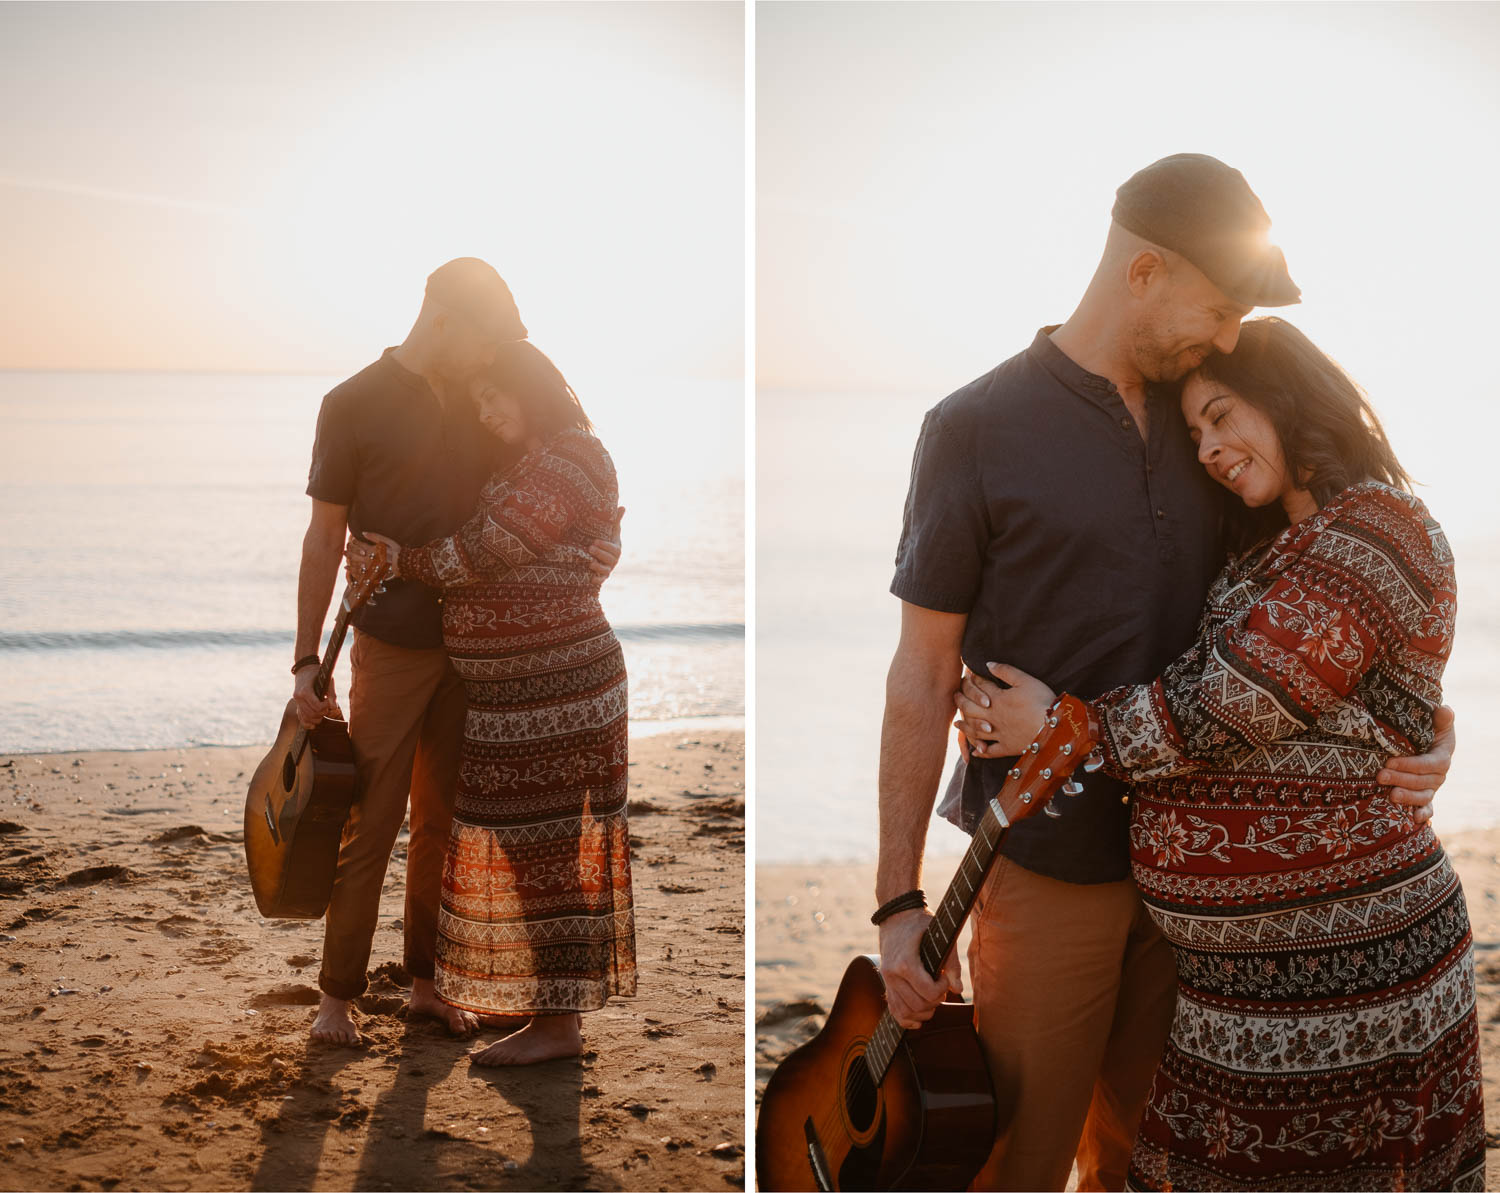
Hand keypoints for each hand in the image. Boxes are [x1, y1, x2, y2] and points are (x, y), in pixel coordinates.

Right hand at [291, 665, 340, 728]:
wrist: (305, 669)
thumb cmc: (318, 673)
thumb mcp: (328, 679)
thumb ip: (332, 693)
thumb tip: (333, 708)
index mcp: (305, 691)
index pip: (317, 706)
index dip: (325, 707)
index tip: (329, 702)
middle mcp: (298, 697)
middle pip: (312, 713)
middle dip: (322, 713)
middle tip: (327, 708)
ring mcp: (296, 702)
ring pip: (306, 717)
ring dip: (316, 719)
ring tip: (323, 714)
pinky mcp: (297, 705)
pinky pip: (300, 718)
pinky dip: (307, 723)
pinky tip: (314, 725)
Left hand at [347, 532, 399, 581]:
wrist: (405, 563)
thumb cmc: (397, 551)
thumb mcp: (388, 541)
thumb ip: (375, 536)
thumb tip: (363, 532)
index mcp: (375, 550)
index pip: (361, 545)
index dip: (354, 543)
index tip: (350, 541)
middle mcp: (373, 559)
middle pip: (357, 555)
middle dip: (349, 553)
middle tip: (343, 551)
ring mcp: (373, 568)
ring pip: (358, 565)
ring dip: (350, 561)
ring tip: (345, 558)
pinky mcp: (374, 574)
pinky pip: (361, 573)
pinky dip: (353, 570)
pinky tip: (348, 568)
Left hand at [587, 506, 624, 578]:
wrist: (599, 556)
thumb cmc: (607, 541)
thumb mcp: (611, 531)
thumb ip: (616, 521)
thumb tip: (622, 507)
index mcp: (616, 549)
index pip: (614, 549)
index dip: (605, 546)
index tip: (595, 541)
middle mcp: (614, 560)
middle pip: (610, 559)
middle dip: (600, 554)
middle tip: (590, 548)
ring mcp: (608, 569)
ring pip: (606, 570)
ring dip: (598, 566)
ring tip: (590, 562)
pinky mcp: (602, 577)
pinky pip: (601, 580)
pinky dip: (597, 580)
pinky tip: (591, 578)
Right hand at [877, 908, 961, 1029]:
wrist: (896, 915)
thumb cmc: (921, 924)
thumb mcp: (940, 937)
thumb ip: (951, 963)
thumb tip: (958, 989)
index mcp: (905, 962)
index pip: (928, 992)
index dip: (943, 989)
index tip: (945, 977)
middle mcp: (892, 974)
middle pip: (918, 1005)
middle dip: (935, 1001)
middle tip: (942, 987)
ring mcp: (887, 980)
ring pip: (905, 1012)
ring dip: (924, 1012)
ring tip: (933, 1000)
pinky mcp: (886, 983)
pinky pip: (894, 1010)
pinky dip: (906, 1018)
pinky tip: (919, 1017)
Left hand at [953, 663, 1055, 757]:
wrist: (1054, 727)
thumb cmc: (1042, 701)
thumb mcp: (1026, 681)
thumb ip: (1006, 671)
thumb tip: (987, 664)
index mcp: (998, 699)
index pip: (980, 688)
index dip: (973, 680)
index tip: (968, 676)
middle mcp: (993, 717)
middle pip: (970, 708)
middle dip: (961, 701)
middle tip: (955, 697)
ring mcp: (999, 733)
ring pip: (975, 730)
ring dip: (964, 726)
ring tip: (957, 723)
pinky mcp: (1007, 747)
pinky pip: (990, 752)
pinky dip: (981, 752)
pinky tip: (975, 753)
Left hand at [1379, 704, 1454, 824]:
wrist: (1421, 741)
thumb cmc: (1425, 729)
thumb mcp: (1433, 722)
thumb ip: (1440, 718)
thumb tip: (1444, 710)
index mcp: (1442, 756)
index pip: (1430, 763)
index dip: (1411, 764)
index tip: (1390, 761)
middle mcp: (1438, 775)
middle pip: (1422, 781)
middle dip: (1401, 779)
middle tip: (1380, 776)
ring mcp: (1431, 787)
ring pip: (1423, 796)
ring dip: (1408, 797)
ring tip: (1390, 796)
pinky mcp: (1424, 796)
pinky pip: (1428, 808)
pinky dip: (1423, 814)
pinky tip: (1414, 819)